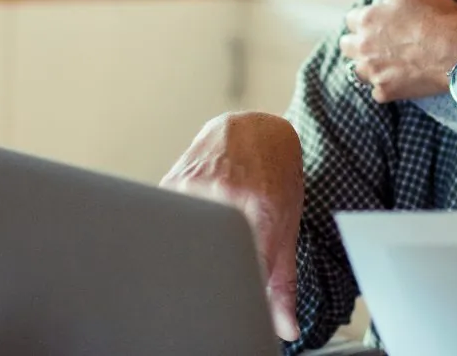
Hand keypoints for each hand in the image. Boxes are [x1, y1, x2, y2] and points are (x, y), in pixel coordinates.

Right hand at [159, 112, 304, 339]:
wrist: (256, 128)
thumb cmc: (277, 177)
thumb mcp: (289, 228)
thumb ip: (283, 284)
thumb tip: (286, 329)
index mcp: (256, 214)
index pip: (237, 279)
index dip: (232, 297)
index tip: (231, 302)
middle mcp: (221, 197)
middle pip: (203, 262)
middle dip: (209, 275)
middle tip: (219, 264)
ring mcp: (191, 188)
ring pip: (181, 242)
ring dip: (192, 248)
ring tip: (210, 230)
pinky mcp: (168, 184)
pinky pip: (167, 223)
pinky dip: (178, 229)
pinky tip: (196, 215)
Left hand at [340, 0, 456, 102]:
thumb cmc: (437, 16)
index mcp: (367, 20)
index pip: (352, 19)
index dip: (365, 18)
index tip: (379, 21)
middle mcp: (364, 47)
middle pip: (347, 45)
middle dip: (358, 42)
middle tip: (377, 42)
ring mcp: (374, 72)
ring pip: (357, 71)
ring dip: (367, 65)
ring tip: (385, 62)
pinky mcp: (386, 91)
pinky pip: (377, 91)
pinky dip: (386, 86)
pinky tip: (399, 80)